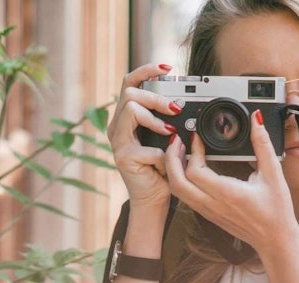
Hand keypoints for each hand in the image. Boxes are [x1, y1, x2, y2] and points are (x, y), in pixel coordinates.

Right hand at [107, 63, 181, 208]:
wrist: (153, 199)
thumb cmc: (161, 169)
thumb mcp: (166, 138)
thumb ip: (168, 120)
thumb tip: (181, 103)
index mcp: (126, 119)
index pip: (129, 83)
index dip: (146, 71)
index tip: (167, 68)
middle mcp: (117, 127)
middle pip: (130, 92)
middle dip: (156, 97)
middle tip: (176, 108)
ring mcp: (117, 142)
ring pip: (131, 108)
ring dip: (155, 118)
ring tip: (170, 131)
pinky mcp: (123, 157)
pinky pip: (144, 143)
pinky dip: (162, 151)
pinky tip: (166, 160)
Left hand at [164, 110, 298, 254]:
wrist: (275, 240)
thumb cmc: (276, 211)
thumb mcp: (274, 174)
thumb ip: (263, 145)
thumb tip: (257, 121)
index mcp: (227, 194)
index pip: (195, 171)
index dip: (192, 151)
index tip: (197, 137)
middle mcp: (213, 204)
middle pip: (177, 182)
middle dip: (171, 159)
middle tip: (178, 142)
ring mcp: (208, 211)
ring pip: (177, 191)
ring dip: (173, 170)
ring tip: (179, 153)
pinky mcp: (208, 215)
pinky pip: (185, 198)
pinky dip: (180, 181)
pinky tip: (188, 169)